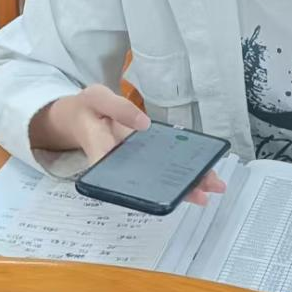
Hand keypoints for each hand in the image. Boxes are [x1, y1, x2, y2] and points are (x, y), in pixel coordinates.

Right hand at [30, 84, 225, 206]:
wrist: (79, 115)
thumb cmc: (87, 107)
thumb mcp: (96, 97)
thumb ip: (118, 107)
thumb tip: (145, 124)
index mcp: (105, 156)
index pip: (129, 177)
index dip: (152, 187)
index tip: (173, 191)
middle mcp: (122, 165)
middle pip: (152, 183)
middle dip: (179, 188)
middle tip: (205, 193)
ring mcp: (134, 163)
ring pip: (161, 178)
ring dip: (187, 182)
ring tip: (212, 188)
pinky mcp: (142, 157)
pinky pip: (163, 166)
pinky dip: (183, 169)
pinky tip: (202, 173)